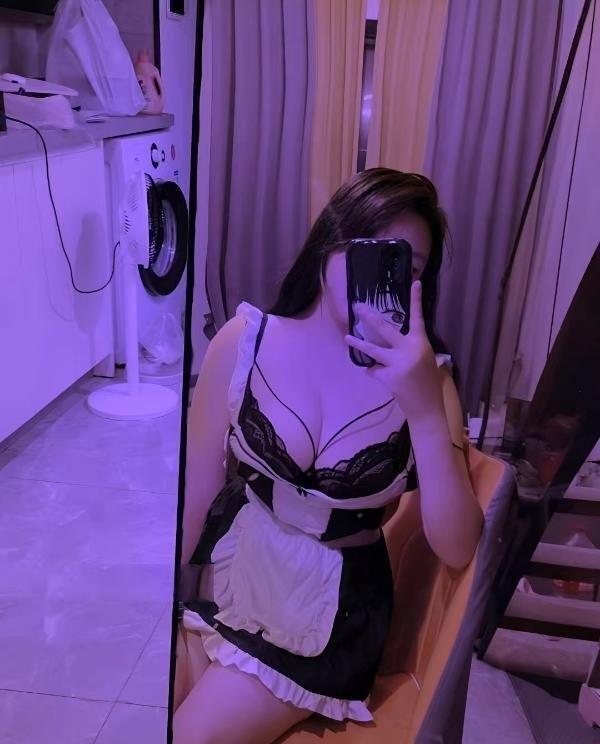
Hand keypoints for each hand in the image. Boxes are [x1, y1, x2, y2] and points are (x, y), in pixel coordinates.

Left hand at [345, 281, 443, 421]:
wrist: (426, 406)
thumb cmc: (428, 381)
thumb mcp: (425, 359)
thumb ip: (411, 347)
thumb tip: (394, 339)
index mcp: (421, 343)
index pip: (418, 317)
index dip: (416, 300)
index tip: (414, 283)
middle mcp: (408, 350)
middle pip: (384, 329)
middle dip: (369, 317)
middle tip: (358, 307)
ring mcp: (396, 363)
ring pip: (372, 350)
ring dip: (358, 343)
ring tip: (347, 337)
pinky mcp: (387, 377)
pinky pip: (374, 370)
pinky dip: (375, 371)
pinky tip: (383, 376)